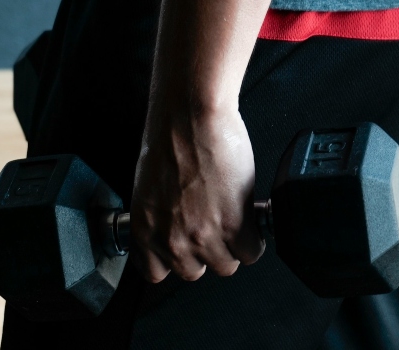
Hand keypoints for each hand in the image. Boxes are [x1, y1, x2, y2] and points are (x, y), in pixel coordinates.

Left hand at [129, 0, 269, 282]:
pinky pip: (251, 252)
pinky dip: (254, 238)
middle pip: (194, 272)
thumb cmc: (169, 139)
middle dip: (205, 252)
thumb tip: (176, 228)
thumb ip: (160, 217)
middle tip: (213, 227)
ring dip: (232, 246)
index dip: (173, 260)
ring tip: (232, 219)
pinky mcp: (234, 226)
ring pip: (226, 265)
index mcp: (144, 229)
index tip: (183, 249)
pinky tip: (249, 217)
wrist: (192, 116)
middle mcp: (170, 239)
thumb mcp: (150, 188)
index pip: (155, 272)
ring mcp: (203, 236)